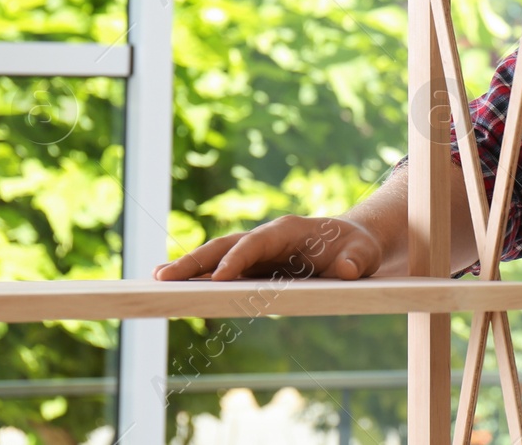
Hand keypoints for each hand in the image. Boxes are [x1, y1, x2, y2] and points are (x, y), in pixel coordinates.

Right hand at [151, 215, 384, 281]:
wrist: (352, 246)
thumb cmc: (357, 248)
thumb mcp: (364, 254)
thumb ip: (356, 261)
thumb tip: (345, 271)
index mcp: (288, 229)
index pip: (256, 242)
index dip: (238, 258)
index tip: (219, 277)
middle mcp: (265, 238)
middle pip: (224, 245)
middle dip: (196, 260)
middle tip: (162, 276)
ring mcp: (256, 253)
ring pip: (217, 258)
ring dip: (189, 268)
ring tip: (156, 280)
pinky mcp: (252, 269)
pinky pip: (222, 273)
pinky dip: (200, 279)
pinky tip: (176, 291)